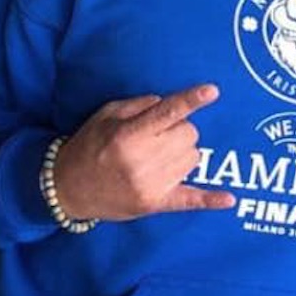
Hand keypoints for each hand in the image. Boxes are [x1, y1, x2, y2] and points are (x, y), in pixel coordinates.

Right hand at [53, 84, 234, 220]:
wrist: (67, 188)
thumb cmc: (88, 145)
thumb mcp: (105, 115)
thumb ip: (138, 105)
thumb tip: (168, 102)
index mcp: (128, 135)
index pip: (167, 113)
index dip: (191, 100)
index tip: (213, 91)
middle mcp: (141, 160)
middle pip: (188, 134)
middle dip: (179, 129)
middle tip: (160, 134)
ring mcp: (150, 185)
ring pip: (193, 157)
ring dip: (183, 152)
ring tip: (158, 155)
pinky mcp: (155, 204)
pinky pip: (189, 200)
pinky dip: (210, 199)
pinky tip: (229, 199)